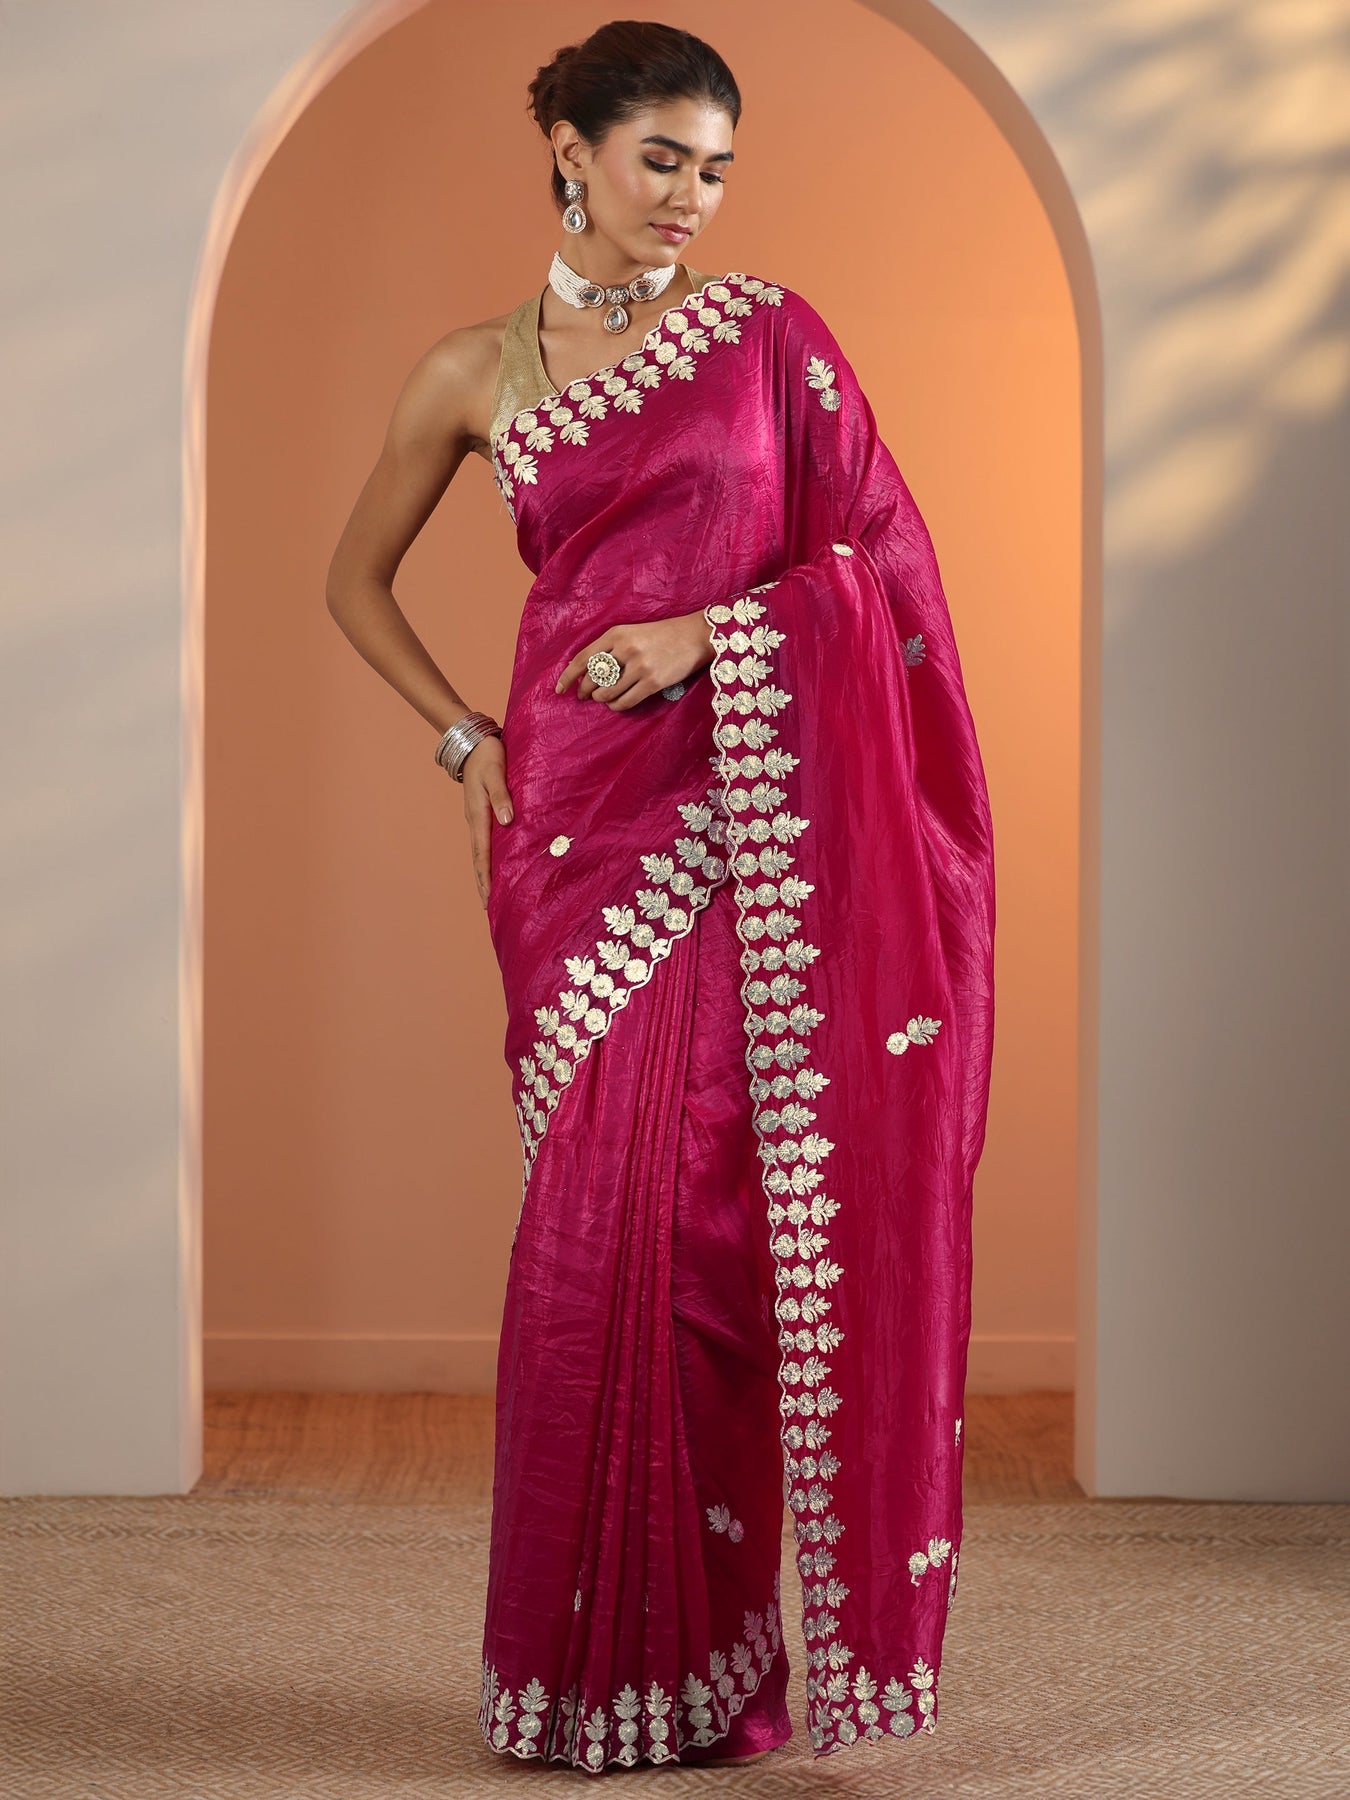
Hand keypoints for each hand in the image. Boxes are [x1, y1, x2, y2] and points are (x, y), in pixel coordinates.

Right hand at [459, 734, 511, 909]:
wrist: (474, 742)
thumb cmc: (488, 755)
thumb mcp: (496, 772)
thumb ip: (502, 796)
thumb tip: (506, 821)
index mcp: (479, 814)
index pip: (482, 853)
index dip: (486, 876)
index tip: (489, 897)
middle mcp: (475, 821)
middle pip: (478, 859)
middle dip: (483, 883)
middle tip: (488, 907)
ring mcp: (477, 819)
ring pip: (480, 853)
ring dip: (484, 875)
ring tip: (490, 895)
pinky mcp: (482, 814)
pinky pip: (484, 843)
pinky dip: (487, 860)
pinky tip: (495, 867)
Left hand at [555, 611, 714, 711]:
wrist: (694, 636)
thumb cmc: (661, 634)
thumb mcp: (632, 632)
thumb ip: (610, 648)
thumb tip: (585, 671)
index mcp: (616, 634)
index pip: (583, 659)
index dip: (568, 676)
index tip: (559, 689)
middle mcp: (625, 649)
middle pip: (592, 679)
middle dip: (584, 691)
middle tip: (584, 696)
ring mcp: (640, 667)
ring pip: (607, 693)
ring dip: (601, 700)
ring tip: (602, 699)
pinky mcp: (652, 682)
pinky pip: (625, 702)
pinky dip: (616, 706)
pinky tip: (616, 704)